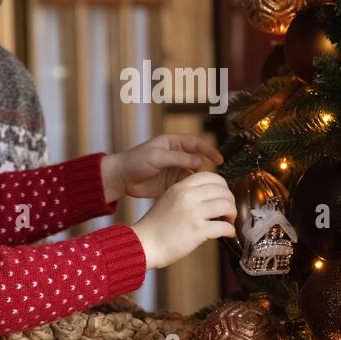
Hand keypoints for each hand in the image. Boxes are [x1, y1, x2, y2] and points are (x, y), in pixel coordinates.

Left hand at [101, 134, 223, 202]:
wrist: (121, 178)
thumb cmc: (135, 161)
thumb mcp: (156, 157)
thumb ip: (178, 158)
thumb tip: (199, 162)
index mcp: (173, 143)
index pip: (196, 143)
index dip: (209, 150)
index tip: (219, 159)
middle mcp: (177, 155)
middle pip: (198, 160)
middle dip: (208, 168)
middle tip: (217, 179)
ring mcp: (175, 170)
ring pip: (194, 175)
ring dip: (201, 181)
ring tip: (210, 189)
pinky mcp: (172, 183)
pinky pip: (187, 185)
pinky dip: (193, 190)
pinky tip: (198, 196)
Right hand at [131, 171, 235, 269]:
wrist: (144, 244)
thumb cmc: (156, 226)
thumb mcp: (168, 199)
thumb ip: (186, 194)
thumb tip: (209, 196)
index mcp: (181, 187)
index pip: (211, 176)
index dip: (222, 185)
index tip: (223, 195)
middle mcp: (189, 196)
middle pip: (222, 190)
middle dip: (230, 200)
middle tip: (228, 210)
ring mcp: (194, 213)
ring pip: (227, 205)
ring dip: (232, 214)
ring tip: (228, 220)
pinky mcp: (199, 230)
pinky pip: (224, 227)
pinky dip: (230, 230)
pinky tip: (227, 233)